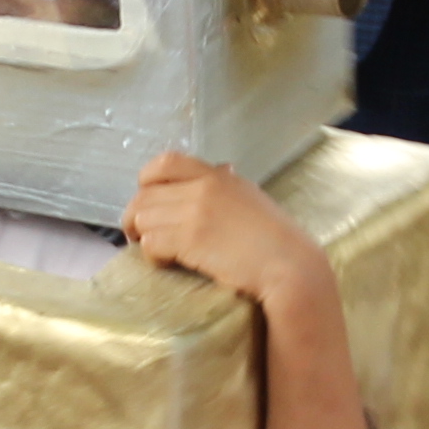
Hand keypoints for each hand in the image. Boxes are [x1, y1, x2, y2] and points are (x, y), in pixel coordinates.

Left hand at [119, 148, 319, 305]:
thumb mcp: (250, 198)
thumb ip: (227, 186)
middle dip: (137, 217)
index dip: (146, 182)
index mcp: (217, 175)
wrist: (291, 266)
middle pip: (145, 194)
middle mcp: (202, 187)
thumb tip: (220, 171)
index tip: (150, 203)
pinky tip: (167, 263)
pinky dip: (152, 255)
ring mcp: (195, 212)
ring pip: (142, 218)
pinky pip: (150, 242)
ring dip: (144, 237)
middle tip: (141, 236)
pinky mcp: (190, 239)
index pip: (165, 162)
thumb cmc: (278, 240)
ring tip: (158, 253)